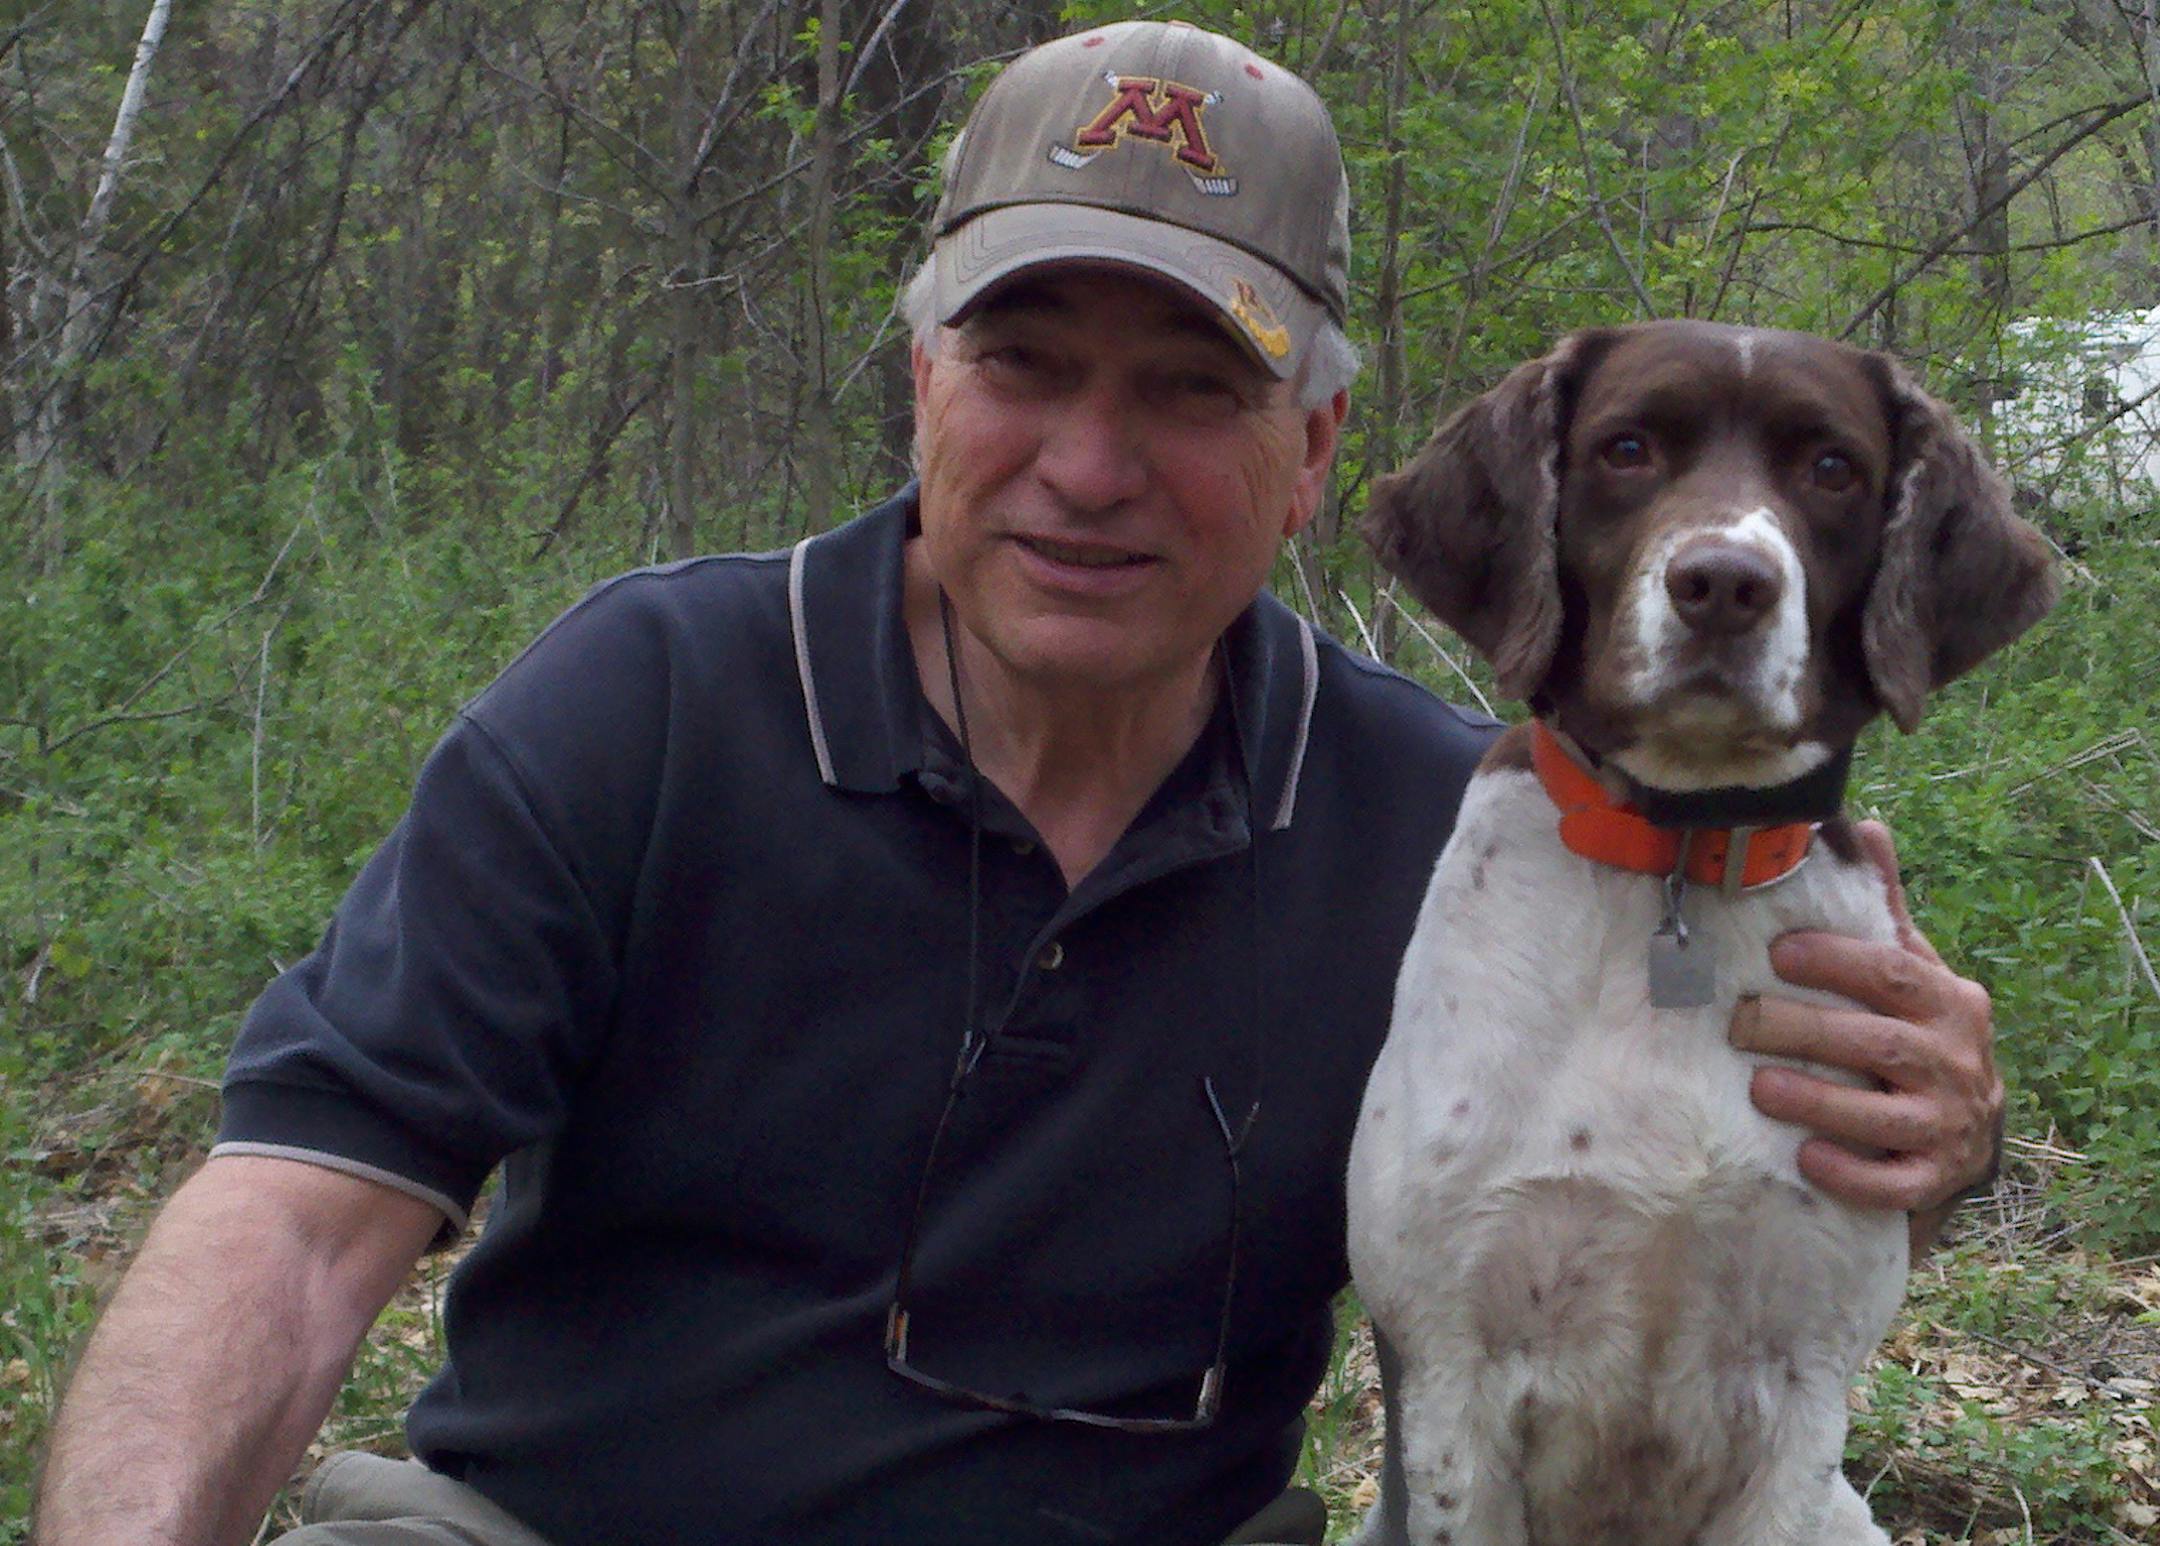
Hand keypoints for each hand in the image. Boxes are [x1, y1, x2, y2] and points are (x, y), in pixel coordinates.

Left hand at [1728, 821, 2002, 1241]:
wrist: (1964, 1129)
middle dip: (1808, 1032)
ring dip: (1819, 1100)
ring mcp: (1949, 1125)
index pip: (1894, 973)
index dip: (1837, 961)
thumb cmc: (1916, 1033)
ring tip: (1761, 1087)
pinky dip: (1851, 1172)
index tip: (1777, 951)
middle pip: (1880, 1045)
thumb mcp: (1910, 972)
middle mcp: (1957, 1062)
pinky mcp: (1934, 1178)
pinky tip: (1806, 1157)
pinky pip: (1894, 1182)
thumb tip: (1864, 827)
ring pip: (1885, 1115)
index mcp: (1949, 1003)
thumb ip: (1881, 912)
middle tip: (1742, 1023)